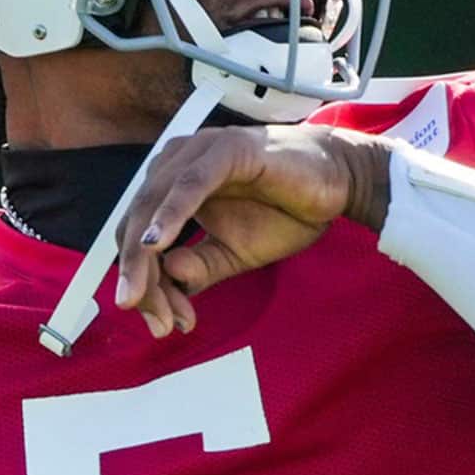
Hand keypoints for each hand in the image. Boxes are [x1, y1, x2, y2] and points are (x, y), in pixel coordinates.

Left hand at [114, 125, 389, 337]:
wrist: (339, 181)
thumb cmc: (285, 212)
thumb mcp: (234, 254)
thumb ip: (198, 268)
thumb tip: (166, 279)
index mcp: (170, 186)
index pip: (137, 236)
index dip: (140, 280)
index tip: (157, 323)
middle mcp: (174, 165)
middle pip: (135, 224)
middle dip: (140, 278)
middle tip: (154, 322)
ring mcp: (197, 153)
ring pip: (152, 206)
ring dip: (145, 257)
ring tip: (146, 299)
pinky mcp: (225, 150)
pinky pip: (189, 185)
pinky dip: (170, 215)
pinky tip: (158, 245)